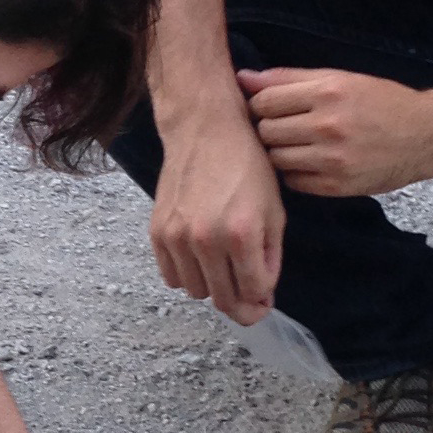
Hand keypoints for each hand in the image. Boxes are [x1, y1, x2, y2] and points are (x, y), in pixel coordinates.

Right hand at [148, 106, 284, 323]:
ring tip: (223, 265)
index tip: (264, 298)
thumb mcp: (275, 211)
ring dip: (213, 287)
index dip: (262, 301)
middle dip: (240, 303)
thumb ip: (270, 259)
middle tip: (247, 294)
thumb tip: (260, 296)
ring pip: (197, 292)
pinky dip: (188, 275)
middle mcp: (206, 239)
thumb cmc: (247, 166)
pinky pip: (172, 277)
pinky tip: (200, 258)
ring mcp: (177, 237)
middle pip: (223, 300)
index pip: (253, 293)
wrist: (206, 130)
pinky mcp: (157, 232)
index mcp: (241, 234)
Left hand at [240, 67, 432, 196]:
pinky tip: (310, 162)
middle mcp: (328, 126)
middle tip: (285, 126)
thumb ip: (288, 78)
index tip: (271, 107)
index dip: (261, 104)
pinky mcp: (336, 186)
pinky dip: (295, 172)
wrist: (425, 136)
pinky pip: (292, 181)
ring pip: (275, 158)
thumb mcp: (339, 78)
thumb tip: (243, 78)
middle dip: (269, 128)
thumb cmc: (381, 102)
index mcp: (327, 92)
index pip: (264, 101)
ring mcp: (332, 159)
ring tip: (298, 144)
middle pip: (266, 131)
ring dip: (280, 151)